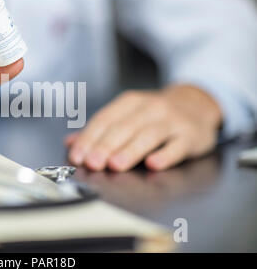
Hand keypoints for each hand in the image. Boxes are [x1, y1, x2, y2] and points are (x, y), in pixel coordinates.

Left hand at [65, 85, 221, 171]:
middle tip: (93, 163)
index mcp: (130, 103)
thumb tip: (70, 143)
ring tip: (115, 165)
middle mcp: (150, 108)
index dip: (89, 138)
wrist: (197, 104)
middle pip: (124, 127)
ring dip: (130, 150)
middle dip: (106, 146)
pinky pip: (177, 146)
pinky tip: (153, 164)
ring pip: (148, 135)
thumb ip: (100, 129)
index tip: (77, 156)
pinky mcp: (191, 136)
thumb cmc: (155, 114)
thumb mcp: (127, 114)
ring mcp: (172, 121)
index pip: (105, 120)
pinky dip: (165, 155)